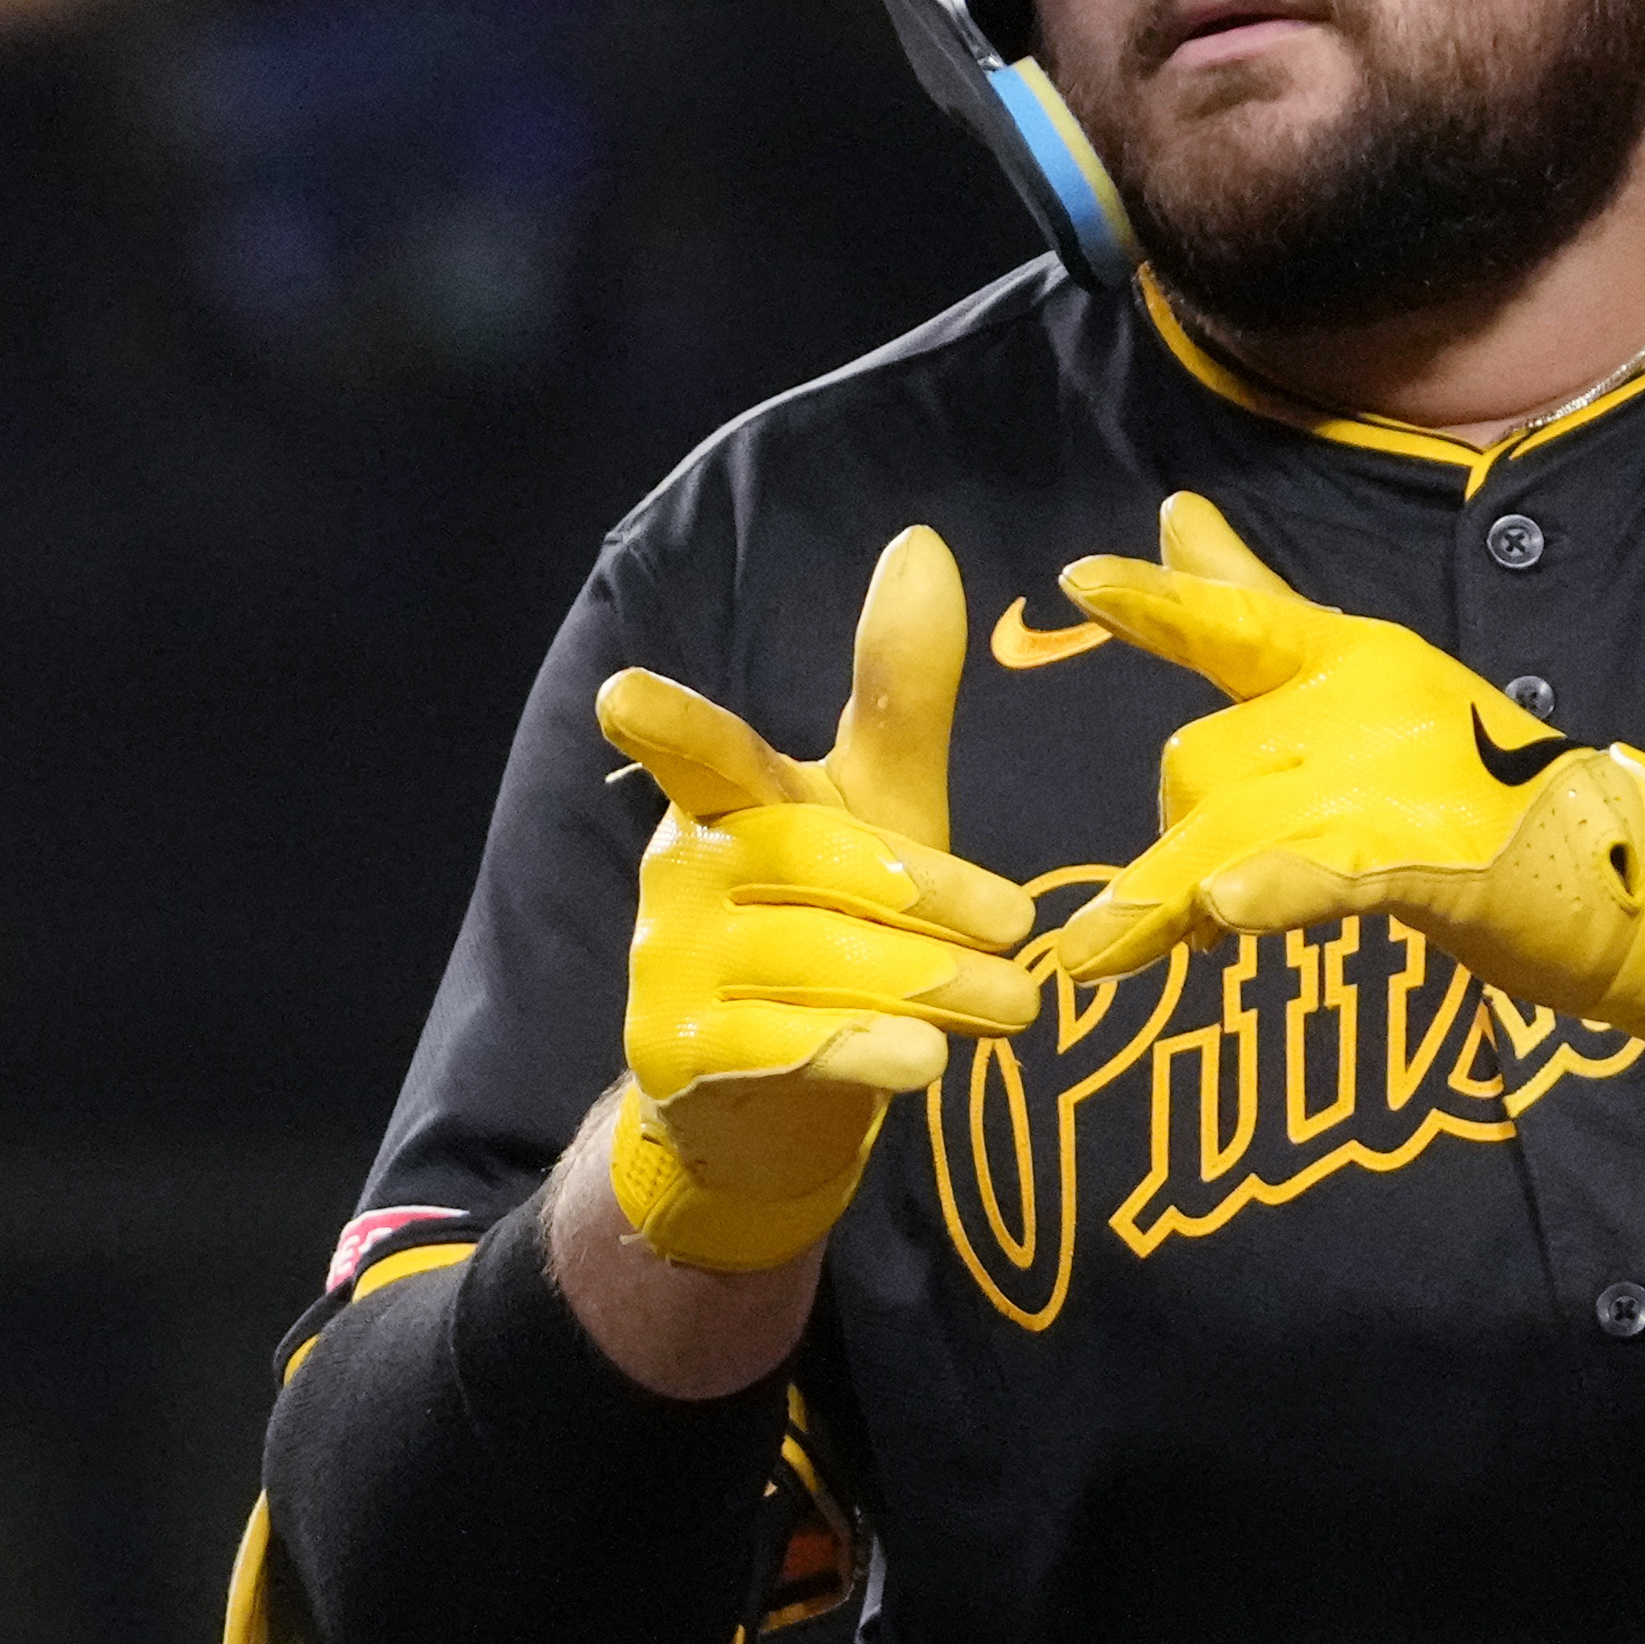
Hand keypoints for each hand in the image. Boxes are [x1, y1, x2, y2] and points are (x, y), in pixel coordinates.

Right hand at [598, 526, 1039, 1271]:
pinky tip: (924, 1063)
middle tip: (1019, 928)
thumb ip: (902, 694)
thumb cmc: (838, 925)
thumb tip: (922, 542)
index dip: (669, 726)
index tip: (625, 697)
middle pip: (815, 864)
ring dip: (928, 982)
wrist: (773, 1101)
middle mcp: (679, 870)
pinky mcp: (674, 1056)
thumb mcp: (882, 807)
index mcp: (723, 800)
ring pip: (813, 960)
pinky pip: (781, 1046)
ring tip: (1015, 1007)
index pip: (706, 756)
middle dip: (928, 897)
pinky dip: (862, 1051)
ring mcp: (666, 966)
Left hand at [1042, 493, 1644, 1059]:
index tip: (1077, 581)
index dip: (1159, 601)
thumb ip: (1253, 607)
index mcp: (1351, 656)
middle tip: (1162, 912)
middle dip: (1170, 842)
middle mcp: (1367, 703)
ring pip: (1233, 828)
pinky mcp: (1427, 861)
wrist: (1617, 871)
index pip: (1236, 618)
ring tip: (1087, 958)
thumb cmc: (1476, 782)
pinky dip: (1276, 891)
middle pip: (1204, 762)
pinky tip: (1224, 913)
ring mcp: (1397, 782)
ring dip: (1157, 899)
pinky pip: (1324, 875)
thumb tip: (1173, 511)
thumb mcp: (1361, 684)